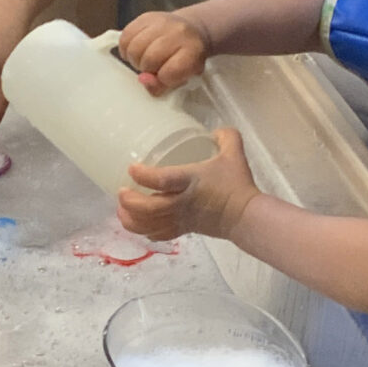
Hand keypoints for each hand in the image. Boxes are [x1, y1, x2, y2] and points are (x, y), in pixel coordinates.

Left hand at [117, 128, 258, 242]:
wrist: (247, 216)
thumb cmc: (237, 184)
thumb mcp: (234, 154)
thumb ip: (226, 137)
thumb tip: (214, 131)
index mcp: (191, 180)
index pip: (163, 179)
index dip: (144, 175)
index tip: (132, 168)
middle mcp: (182, 202)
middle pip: (149, 208)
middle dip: (130, 202)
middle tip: (121, 192)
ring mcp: (181, 219)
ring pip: (149, 225)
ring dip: (131, 219)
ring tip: (121, 209)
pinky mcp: (183, 230)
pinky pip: (159, 235)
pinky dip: (144, 231)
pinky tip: (138, 224)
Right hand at [119, 9, 210, 95]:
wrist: (191, 32)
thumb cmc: (186, 59)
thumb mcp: (183, 78)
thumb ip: (162, 86)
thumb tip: (143, 79)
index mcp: (193, 50)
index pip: (168, 73)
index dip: (163, 79)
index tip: (166, 76)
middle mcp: (179, 32)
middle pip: (149, 59)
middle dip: (147, 69)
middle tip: (153, 67)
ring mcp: (161, 21)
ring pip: (134, 48)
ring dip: (135, 59)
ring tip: (144, 58)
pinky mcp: (146, 17)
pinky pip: (125, 37)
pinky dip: (127, 48)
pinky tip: (137, 50)